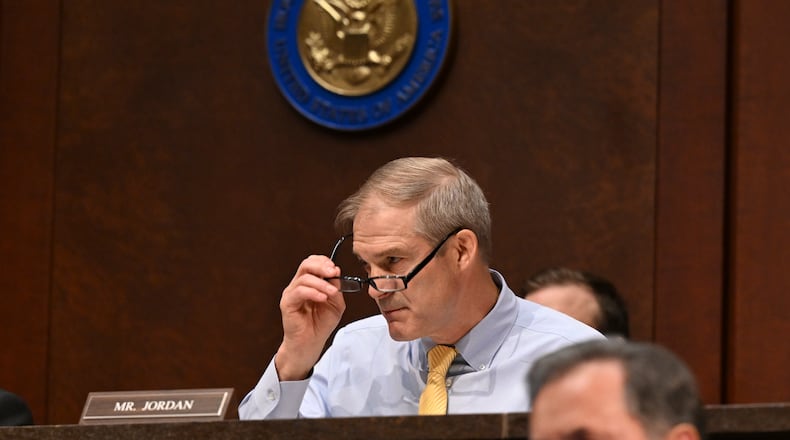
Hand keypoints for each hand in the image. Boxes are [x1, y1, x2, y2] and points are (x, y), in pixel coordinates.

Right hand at [275, 255, 345, 380]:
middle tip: (333, 272)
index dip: (324, 262)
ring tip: (331, 293)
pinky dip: (313, 292)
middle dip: (321, 266)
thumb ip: (336, 288)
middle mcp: (298, 285)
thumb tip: (336, 272)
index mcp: (309, 283)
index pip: (313, 263)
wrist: (310, 344)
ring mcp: (291, 293)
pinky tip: (322, 298)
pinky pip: (299, 291)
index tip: (336, 269)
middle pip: (306, 264)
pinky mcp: (287, 303)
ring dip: (321, 283)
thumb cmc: (321, 325)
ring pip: (304, 278)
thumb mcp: (336, 304)